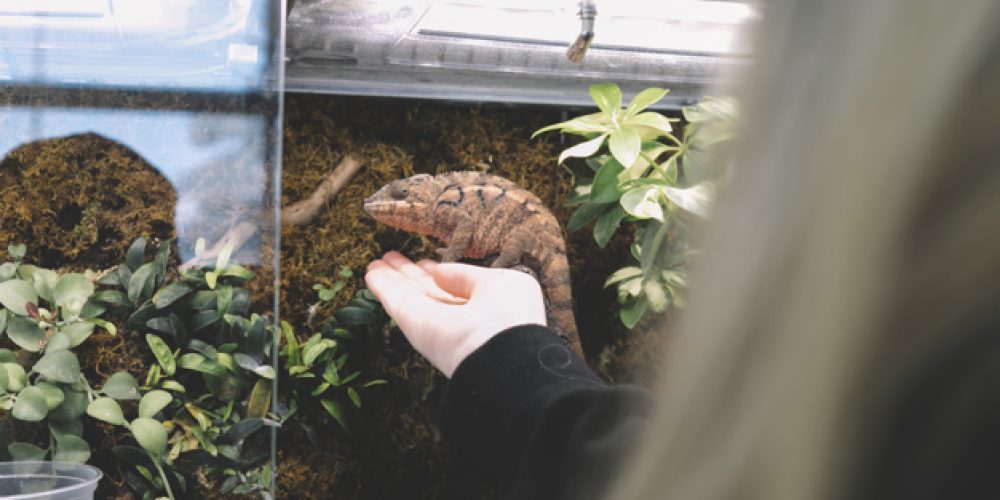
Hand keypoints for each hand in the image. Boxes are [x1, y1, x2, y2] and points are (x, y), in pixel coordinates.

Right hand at [365, 251, 546, 376]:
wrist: (500, 351)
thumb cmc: (510, 314)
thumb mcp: (499, 282)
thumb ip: (467, 276)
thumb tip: (439, 272)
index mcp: (479, 309)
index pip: (453, 289)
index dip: (437, 274)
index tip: (425, 263)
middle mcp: (453, 318)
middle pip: (425, 291)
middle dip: (410, 274)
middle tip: (392, 258)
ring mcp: (431, 321)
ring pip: (406, 295)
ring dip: (391, 278)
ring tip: (376, 262)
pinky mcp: (413, 323)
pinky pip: (395, 300)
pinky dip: (381, 286)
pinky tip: (370, 272)